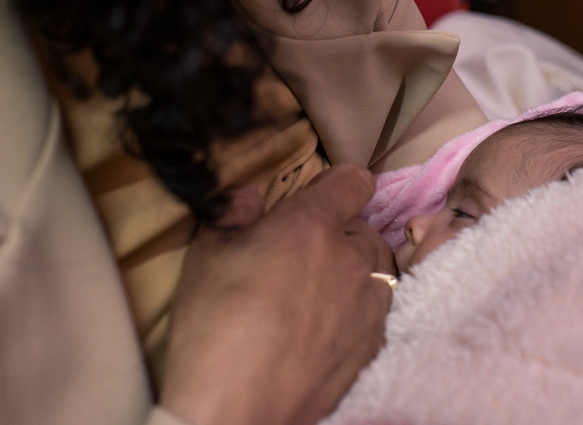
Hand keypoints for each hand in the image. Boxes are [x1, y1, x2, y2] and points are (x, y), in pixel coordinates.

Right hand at [161, 164, 394, 424]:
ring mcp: (369, 303)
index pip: (353, 181)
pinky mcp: (374, 344)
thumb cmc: (214, 326)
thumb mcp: (206, 256)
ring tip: (315, 297)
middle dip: (338, 236)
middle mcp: (351, 257)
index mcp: (311, 224)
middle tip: (299, 259)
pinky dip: (357, 314)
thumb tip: (249, 199)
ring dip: (353, 274)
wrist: (237, 409)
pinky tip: (324, 332)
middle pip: (363, 228)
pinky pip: (376, 312)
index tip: (323, 196)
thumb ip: (232, 215)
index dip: (339, 184)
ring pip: (375, 271)